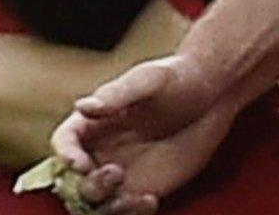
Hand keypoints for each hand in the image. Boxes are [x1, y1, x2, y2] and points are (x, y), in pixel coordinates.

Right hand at [51, 55, 239, 208]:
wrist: (215, 94)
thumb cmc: (179, 78)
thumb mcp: (150, 80)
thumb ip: (117, 94)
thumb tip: (82, 105)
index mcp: (92, 123)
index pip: (64, 143)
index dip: (66, 156)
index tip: (82, 164)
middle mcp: (99, 151)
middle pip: (74, 181)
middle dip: (89, 185)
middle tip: (116, 173)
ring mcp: (119, 173)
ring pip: (96, 204)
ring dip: (108, 207)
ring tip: (136, 196)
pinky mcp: (142, 188)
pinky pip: (125, 211)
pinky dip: (132, 213)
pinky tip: (151, 200)